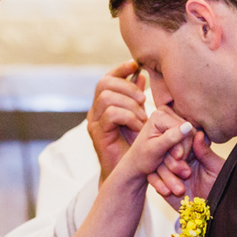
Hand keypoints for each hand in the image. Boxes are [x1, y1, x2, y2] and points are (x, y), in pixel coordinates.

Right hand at [86, 61, 148, 181]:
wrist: (131, 172)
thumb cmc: (137, 146)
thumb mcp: (141, 116)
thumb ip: (137, 97)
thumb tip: (140, 74)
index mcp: (105, 104)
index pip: (107, 78)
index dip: (120, 69)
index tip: (135, 64)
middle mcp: (95, 111)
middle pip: (104, 83)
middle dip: (127, 87)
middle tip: (143, 99)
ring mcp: (94, 122)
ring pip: (107, 97)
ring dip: (129, 104)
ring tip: (142, 118)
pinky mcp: (97, 133)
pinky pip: (111, 114)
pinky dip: (128, 117)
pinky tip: (138, 127)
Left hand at [109, 110, 194, 189]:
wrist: (138, 163)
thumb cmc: (143, 158)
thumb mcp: (155, 150)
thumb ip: (171, 138)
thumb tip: (188, 126)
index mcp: (160, 115)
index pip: (184, 128)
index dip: (183, 146)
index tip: (175, 159)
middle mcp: (167, 112)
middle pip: (189, 131)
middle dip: (184, 149)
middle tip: (174, 161)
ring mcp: (172, 118)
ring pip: (191, 136)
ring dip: (185, 151)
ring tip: (173, 159)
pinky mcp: (177, 126)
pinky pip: (190, 138)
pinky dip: (185, 150)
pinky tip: (175, 156)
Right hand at [145, 106, 224, 209]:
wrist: (210, 211)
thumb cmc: (219, 188)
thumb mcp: (215, 169)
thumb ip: (206, 152)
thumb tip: (198, 134)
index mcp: (194, 152)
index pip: (181, 141)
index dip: (180, 145)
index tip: (183, 155)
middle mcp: (180, 159)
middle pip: (167, 151)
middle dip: (172, 162)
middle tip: (186, 174)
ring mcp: (170, 171)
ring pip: (159, 165)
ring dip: (168, 176)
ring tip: (181, 189)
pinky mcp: (163, 183)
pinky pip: (154, 179)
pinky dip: (160, 185)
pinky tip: (169, 192)